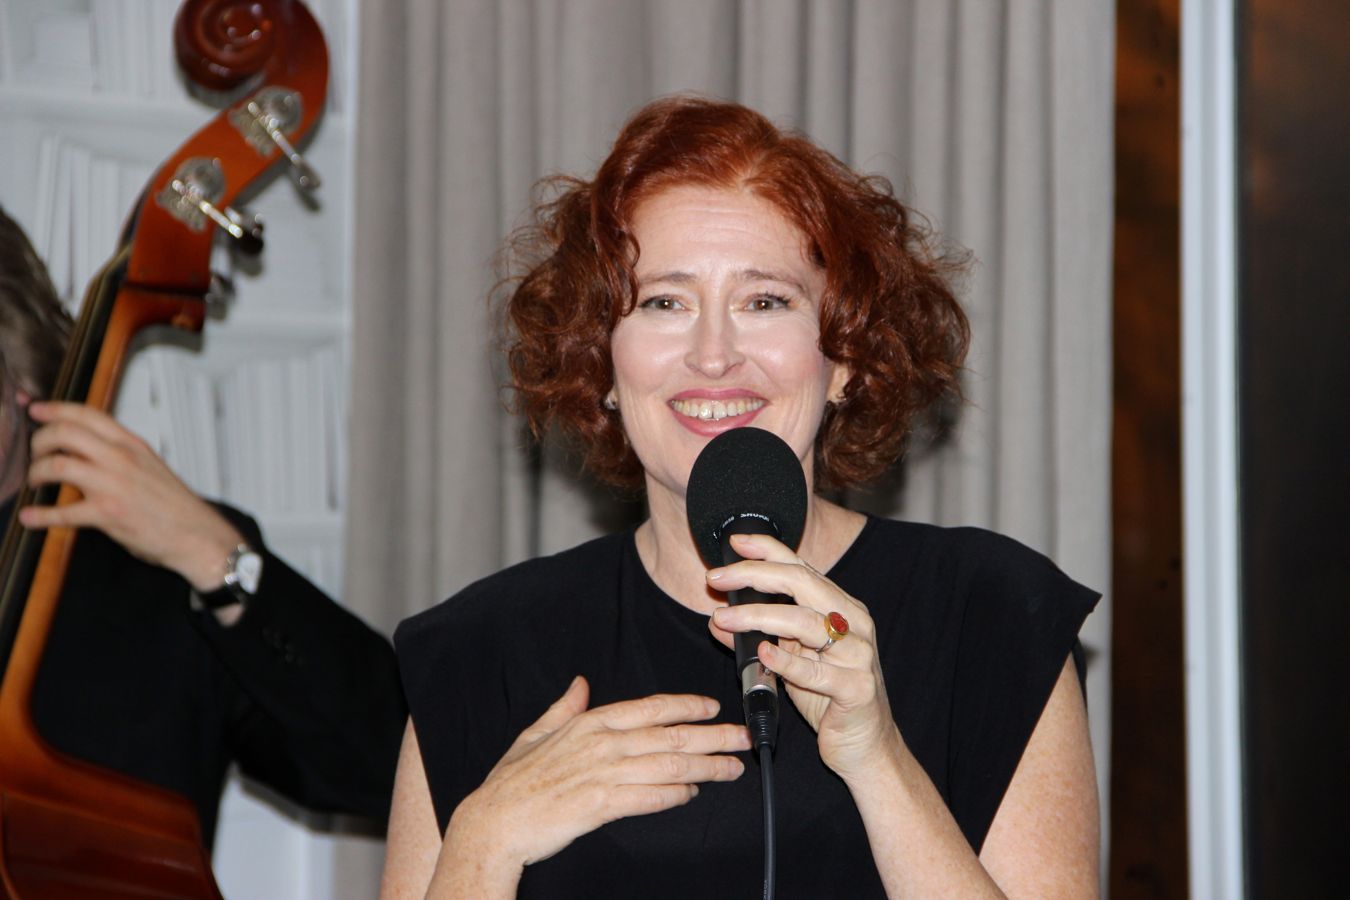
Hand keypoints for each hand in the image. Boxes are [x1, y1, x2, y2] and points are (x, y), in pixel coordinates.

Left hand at [19, 401, 243, 590]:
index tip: (36, 408)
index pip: (88, 414)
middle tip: (36, 453)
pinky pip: (63, 511)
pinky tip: (30, 517)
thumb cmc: (175, 505)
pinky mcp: (108, 513)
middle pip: (65, 433)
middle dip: (40, 440)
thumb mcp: (151, 466)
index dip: (56, 408)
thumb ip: (121, 454)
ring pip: (58, 464)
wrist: (198, 534)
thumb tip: (89, 450)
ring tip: (35, 481)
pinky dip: (40, 515)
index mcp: (132, 444)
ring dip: (36, 472)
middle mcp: (122, 459)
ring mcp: (114, 485)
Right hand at [450, 676, 749, 871]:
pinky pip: (650, 797)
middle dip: (713, 736)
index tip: (713, 707)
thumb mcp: (535, 733)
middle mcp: (602, 744)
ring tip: (731, 768)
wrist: (494, 821)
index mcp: (589, 723)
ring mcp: (603, 774)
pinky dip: (676, 794)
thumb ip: (564, 708)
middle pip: (670, 736)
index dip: (686, 706)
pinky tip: (693, 792)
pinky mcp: (601, 805)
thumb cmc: (512, 781)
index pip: (650, 708)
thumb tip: (580, 683)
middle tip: (743, 737)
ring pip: (668, 766)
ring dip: (706, 766)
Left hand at [706, 532, 898, 780]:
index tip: (735, 543)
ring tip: (725, 618)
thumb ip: (759, 637)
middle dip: (754, 576)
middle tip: (717, 580)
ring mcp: (859, 655)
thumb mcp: (790, 661)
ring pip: (805, 623)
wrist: (867, 747)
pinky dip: (787, 660)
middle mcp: (854, 624)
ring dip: (758, 617)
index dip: (768, 550)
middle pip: (802, 583)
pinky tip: (763, 653)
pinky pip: (818, 671)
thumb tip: (717, 618)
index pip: (802, 566)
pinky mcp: (857, 689)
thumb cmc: (829, 699)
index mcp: (841, 608)